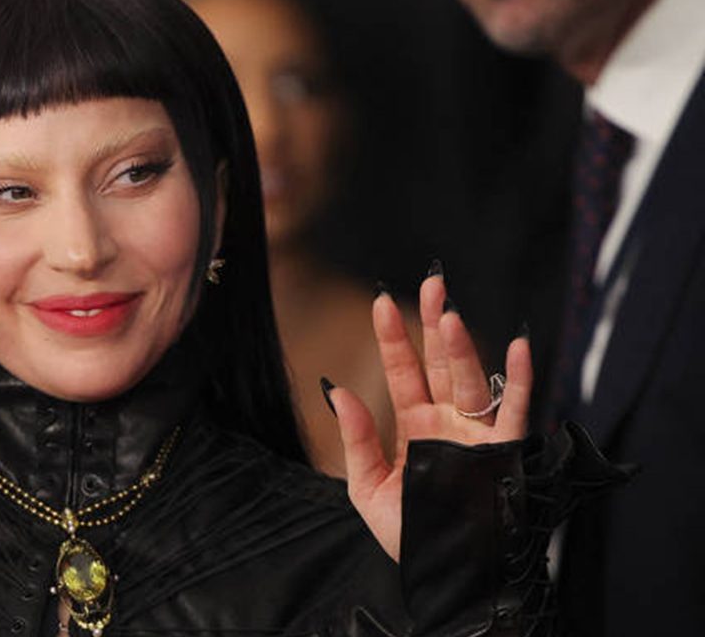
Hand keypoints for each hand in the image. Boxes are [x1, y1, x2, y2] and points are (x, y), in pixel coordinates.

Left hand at [325, 272, 531, 560]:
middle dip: (434, 323)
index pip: (403, 372)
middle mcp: (449, 424)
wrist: (444, 575)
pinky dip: (520, 379)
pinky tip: (517, 345)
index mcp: (416, 427)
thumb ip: (356, 438)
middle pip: (441, 363)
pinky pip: (517, 410)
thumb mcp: (366, 487)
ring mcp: (478, 435)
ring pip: (472, 380)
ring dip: (463, 347)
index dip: (393, 338)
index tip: (379, 302)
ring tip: (450, 313)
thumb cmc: (408, 535)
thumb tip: (336, 389)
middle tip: (430, 281)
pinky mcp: (504, 454)